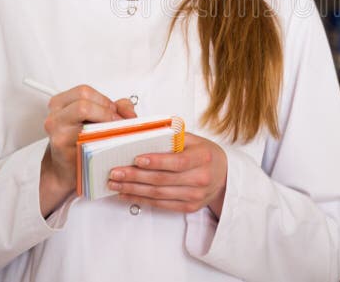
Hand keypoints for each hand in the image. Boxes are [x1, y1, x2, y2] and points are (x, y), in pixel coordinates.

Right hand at [40, 85, 135, 215]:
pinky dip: (102, 137)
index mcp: (60, 104)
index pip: (84, 91)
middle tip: (116, 122)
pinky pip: (85, 137)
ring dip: (106, 122)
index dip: (104, 100)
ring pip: (84, 117)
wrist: (67, 169)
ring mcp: (57, 132)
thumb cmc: (81, 142)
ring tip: (113, 131)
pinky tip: (108, 142)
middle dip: (105, 109)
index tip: (115, 112)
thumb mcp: (95, 118)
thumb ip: (115, 108)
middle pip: (83, 100)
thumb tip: (129, 111)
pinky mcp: (63, 148)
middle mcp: (54, 116)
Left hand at [107, 132, 227, 217]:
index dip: (156, 161)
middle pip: (163, 179)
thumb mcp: (195, 140)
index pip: (177, 161)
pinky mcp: (189, 207)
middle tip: (115, 172)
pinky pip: (161, 204)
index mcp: (202, 157)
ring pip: (159, 194)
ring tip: (116, 183)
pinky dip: (142, 199)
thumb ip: (173, 135)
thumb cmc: (205, 155)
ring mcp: (195, 195)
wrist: (224, 176)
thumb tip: (144, 132)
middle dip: (135, 176)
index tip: (136, 159)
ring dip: (133, 189)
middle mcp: (200, 178)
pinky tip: (127, 194)